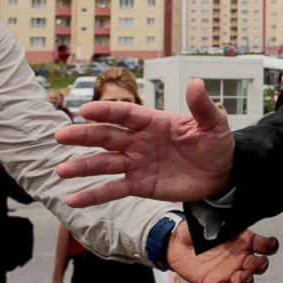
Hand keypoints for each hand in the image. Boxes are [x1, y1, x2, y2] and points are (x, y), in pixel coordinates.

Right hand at [54, 79, 234, 206]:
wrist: (222, 173)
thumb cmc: (216, 143)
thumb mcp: (213, 124)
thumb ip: (201, 106)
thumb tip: (196, 82)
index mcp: (154, 121)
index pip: (126, 114)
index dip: (107, 111)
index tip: (85, 109)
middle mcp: (140, 140)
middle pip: (108, 136)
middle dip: (84, 135)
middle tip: (61, 135)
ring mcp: (137, 162)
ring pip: (105, 163)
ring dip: (83, 166)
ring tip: (61, 170)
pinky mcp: (139, 185)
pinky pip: (113, 189)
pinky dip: (93, 195)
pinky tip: (72, 200)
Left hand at [168, 220, 278, 282]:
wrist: (176, 245)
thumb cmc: (196, 230)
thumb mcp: (208, 220)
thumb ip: (219, 220)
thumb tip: (224, 217)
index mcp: (243, 240)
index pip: (262, 244)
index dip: (269, 245)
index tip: (270, 245)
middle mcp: (240, 257)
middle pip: (258, 264)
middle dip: (261, 265)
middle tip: (258, 262)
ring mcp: (229, 271)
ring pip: (245, 279)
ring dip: (247, 279)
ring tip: (243, 276)